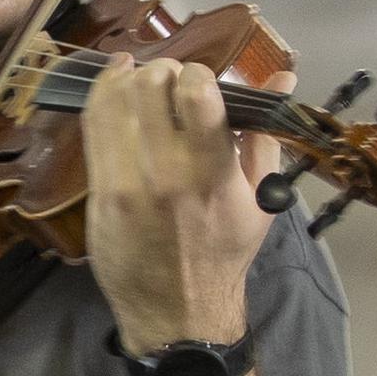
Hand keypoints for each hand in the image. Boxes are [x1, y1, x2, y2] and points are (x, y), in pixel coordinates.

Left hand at [80, 53, 296, 354]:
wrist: (176, 307)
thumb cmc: (222, 251)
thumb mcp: (258, 198)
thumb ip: (264, 133)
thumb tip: (283, 77)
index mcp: (214, 174)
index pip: (197, 96)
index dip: (196, 72)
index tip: (198, 78)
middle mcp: (168, 173)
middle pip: (150, 87)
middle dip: (161, 70)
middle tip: (167, 79)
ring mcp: (127, 180)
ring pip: (115, 100)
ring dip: (128, 77)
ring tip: (140, 77)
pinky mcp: (100, 189)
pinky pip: (93, 125)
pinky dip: (102, 95)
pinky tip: (113, 84)